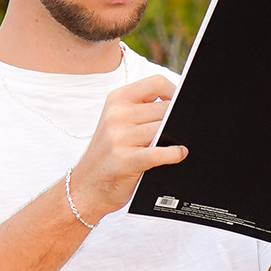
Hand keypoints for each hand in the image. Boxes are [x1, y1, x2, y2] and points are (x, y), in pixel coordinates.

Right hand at [67, 74, 186, 221]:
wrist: (86, 186)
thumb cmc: (110, 154)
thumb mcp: (118, 123)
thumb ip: (144, 110)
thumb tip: (181, 106)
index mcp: (117, 99)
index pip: (156, 83)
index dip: (176, 92)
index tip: (182, 105)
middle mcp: (117, 115)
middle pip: (164, 107)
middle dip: (177, 119)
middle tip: (184, 129)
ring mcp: (120, 137)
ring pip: (164, 129)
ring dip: (176, 137)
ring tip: (179, 143)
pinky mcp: (126, 160)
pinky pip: (159, 153)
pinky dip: (174, 154)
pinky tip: (179, 154)